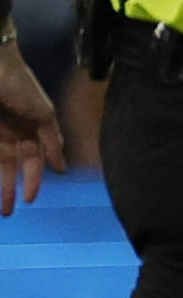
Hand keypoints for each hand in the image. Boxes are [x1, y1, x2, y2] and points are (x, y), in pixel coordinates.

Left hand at [0, 46, 57, 214]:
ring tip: (0, 207)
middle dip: (10, 190)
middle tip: (8, 212)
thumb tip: (61, 168)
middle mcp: (13, 134)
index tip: (29, 200)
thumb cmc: (21, 86)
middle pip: (12, 168)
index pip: (33, 161)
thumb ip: (51, 140)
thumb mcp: (43, 113)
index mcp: (32, 130)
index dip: (32, 180)